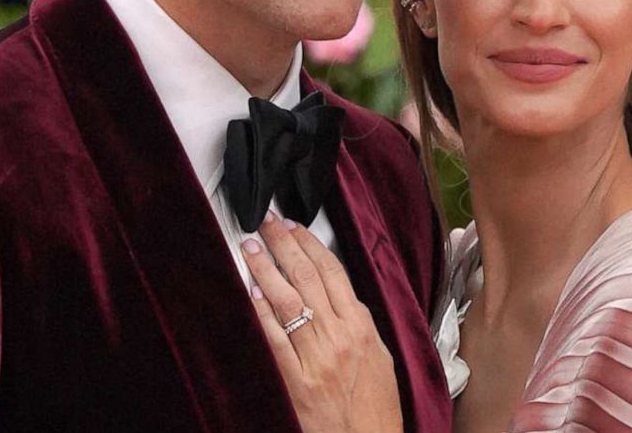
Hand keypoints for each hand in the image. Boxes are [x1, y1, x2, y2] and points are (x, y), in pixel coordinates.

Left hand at [242, 214, 401, 432]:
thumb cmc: (375, 407)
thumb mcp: (380, 357)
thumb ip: (360, 325)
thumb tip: (342, 298)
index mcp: (361, 328)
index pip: (332, 272)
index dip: (310, 245)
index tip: (294, 227)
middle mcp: (339, 337)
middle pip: (307, 278)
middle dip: (284, 245)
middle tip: (266, 223)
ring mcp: (317, 357)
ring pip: (288, 301)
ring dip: (266, 270)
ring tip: (251, 248)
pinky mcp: (296, 380)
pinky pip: (276, 339)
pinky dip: (263, 313)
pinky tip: (251, 293)